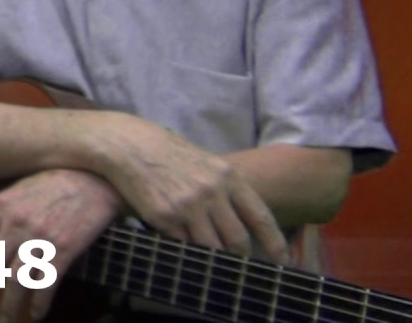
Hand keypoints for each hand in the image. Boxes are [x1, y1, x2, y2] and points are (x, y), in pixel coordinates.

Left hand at [0, 168, 120, 321]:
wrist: (94, 176)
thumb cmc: (53, 182)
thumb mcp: (18, 190)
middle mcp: (15, 223)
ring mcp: (40, 237)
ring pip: (15, 282)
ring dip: (9, 308)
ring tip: (5, 321)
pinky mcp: (65, 248)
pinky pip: (46, 284)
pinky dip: (39, 304)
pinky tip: (35, 314)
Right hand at [91, 114, 288, 263]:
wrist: (128, 145)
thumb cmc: (168, 153)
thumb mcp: (206, 163)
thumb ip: (226, 189)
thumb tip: (244, 222)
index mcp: (229, 176)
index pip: (261, 218)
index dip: (275, 245)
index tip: (282, 262)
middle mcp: (212, 192)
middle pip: (238, 240)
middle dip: (240, 257)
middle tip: (240, 266)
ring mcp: (188, 206)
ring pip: (212, 248)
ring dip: (214, 259)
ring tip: (214, 262)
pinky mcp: (165, 217)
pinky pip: (183, 245)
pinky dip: (187, 250)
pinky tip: (185, 248)